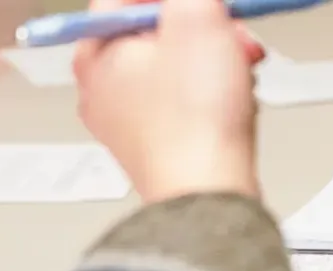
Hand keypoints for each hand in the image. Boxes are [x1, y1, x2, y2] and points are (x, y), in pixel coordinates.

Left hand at [73, 0, 264, 202]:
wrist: (205, 189)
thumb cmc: (191, 119)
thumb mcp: (196, 19)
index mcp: (93, 54)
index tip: (199, 1)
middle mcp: (100, 87)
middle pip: (153, 28)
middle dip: (201, 22)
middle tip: (229, 26)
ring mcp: (125, 117)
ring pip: (174, 61)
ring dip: (215, 52)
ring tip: (238, 62)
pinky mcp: (154, 139)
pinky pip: (184, 95)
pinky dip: (212, 86)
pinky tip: (233, 93)